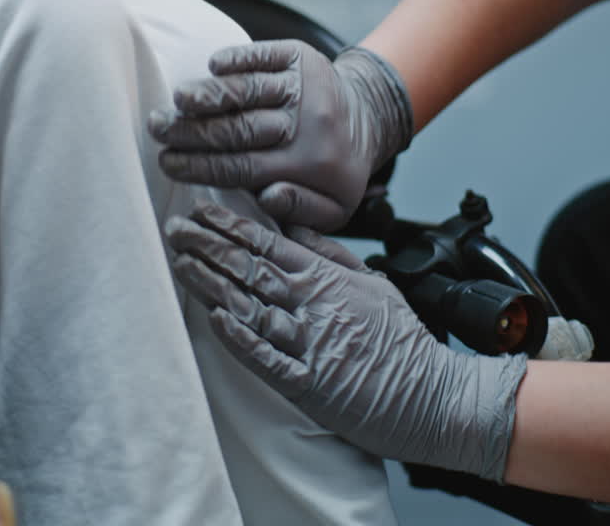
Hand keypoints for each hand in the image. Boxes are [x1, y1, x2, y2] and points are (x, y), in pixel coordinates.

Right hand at [149, 41, 412, 230]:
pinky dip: (241, 58)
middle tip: (157, 128)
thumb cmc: (336, 171)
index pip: (241, 167)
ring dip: (211, 93)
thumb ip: (299, 211)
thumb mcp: (332, 208)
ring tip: (178, 99)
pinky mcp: (302, 57)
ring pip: (251, 90)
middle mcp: (306, 125)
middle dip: (194, 131)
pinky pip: (268, 54)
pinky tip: (213, 64)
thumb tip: (267, 197)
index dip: (200, 166)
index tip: (166, 163)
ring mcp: (303, 87)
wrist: (367, 119)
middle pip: (240, 128)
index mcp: (306, 166)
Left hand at [166, 201, 526, 481]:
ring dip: (212, 284)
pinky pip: (270, 359)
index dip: (229, 225)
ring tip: (180, 264)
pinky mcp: (311, 384)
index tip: (198, 211)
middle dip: (209, 246)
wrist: (435, 397)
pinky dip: (243, 340)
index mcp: (326, 279)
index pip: (269, 243)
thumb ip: (329, 253)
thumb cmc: (402, 342)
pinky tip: (217, 320)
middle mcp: (314, 306)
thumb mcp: (372, 281)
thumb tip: (292, 222)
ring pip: (252, 307)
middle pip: (251, 269)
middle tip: (174, 229)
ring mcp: (312, 344)